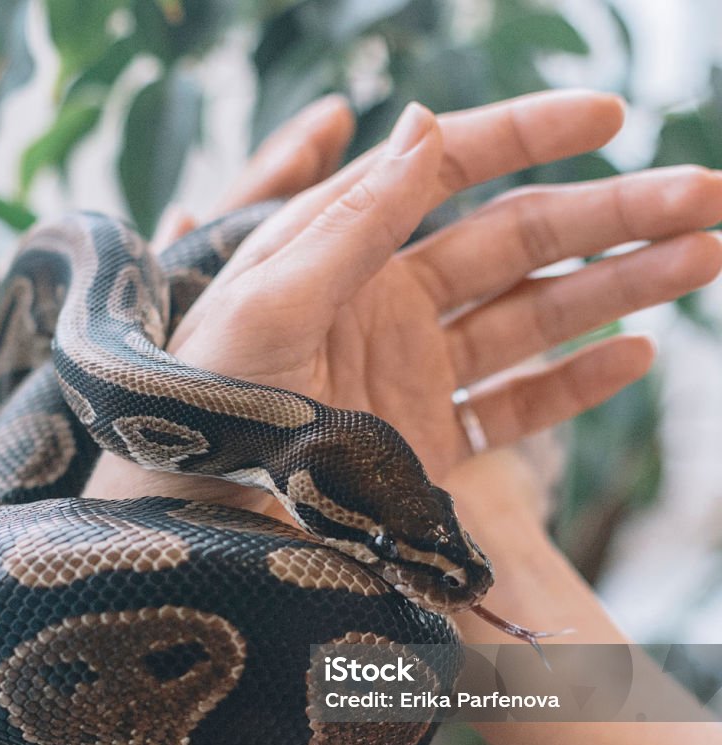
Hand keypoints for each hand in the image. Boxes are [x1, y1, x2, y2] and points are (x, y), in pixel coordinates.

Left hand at [87, 90, 721, 524]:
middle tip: (709, 195)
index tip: (610, 115)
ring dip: (621, 286)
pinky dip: (574, 383)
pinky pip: (514, 407)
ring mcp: (414, 374)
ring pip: (535, 318)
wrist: (192, 510)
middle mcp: (390, 303)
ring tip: (707, 255)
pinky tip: (637, 355)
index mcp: (348, 251)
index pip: (450, 171)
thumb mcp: (270, 299)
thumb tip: (423, 120)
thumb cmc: (205, 401)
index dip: (527, 135)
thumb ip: (351, 220)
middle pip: (519, 241)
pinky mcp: (427, 443)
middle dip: (614, 213)